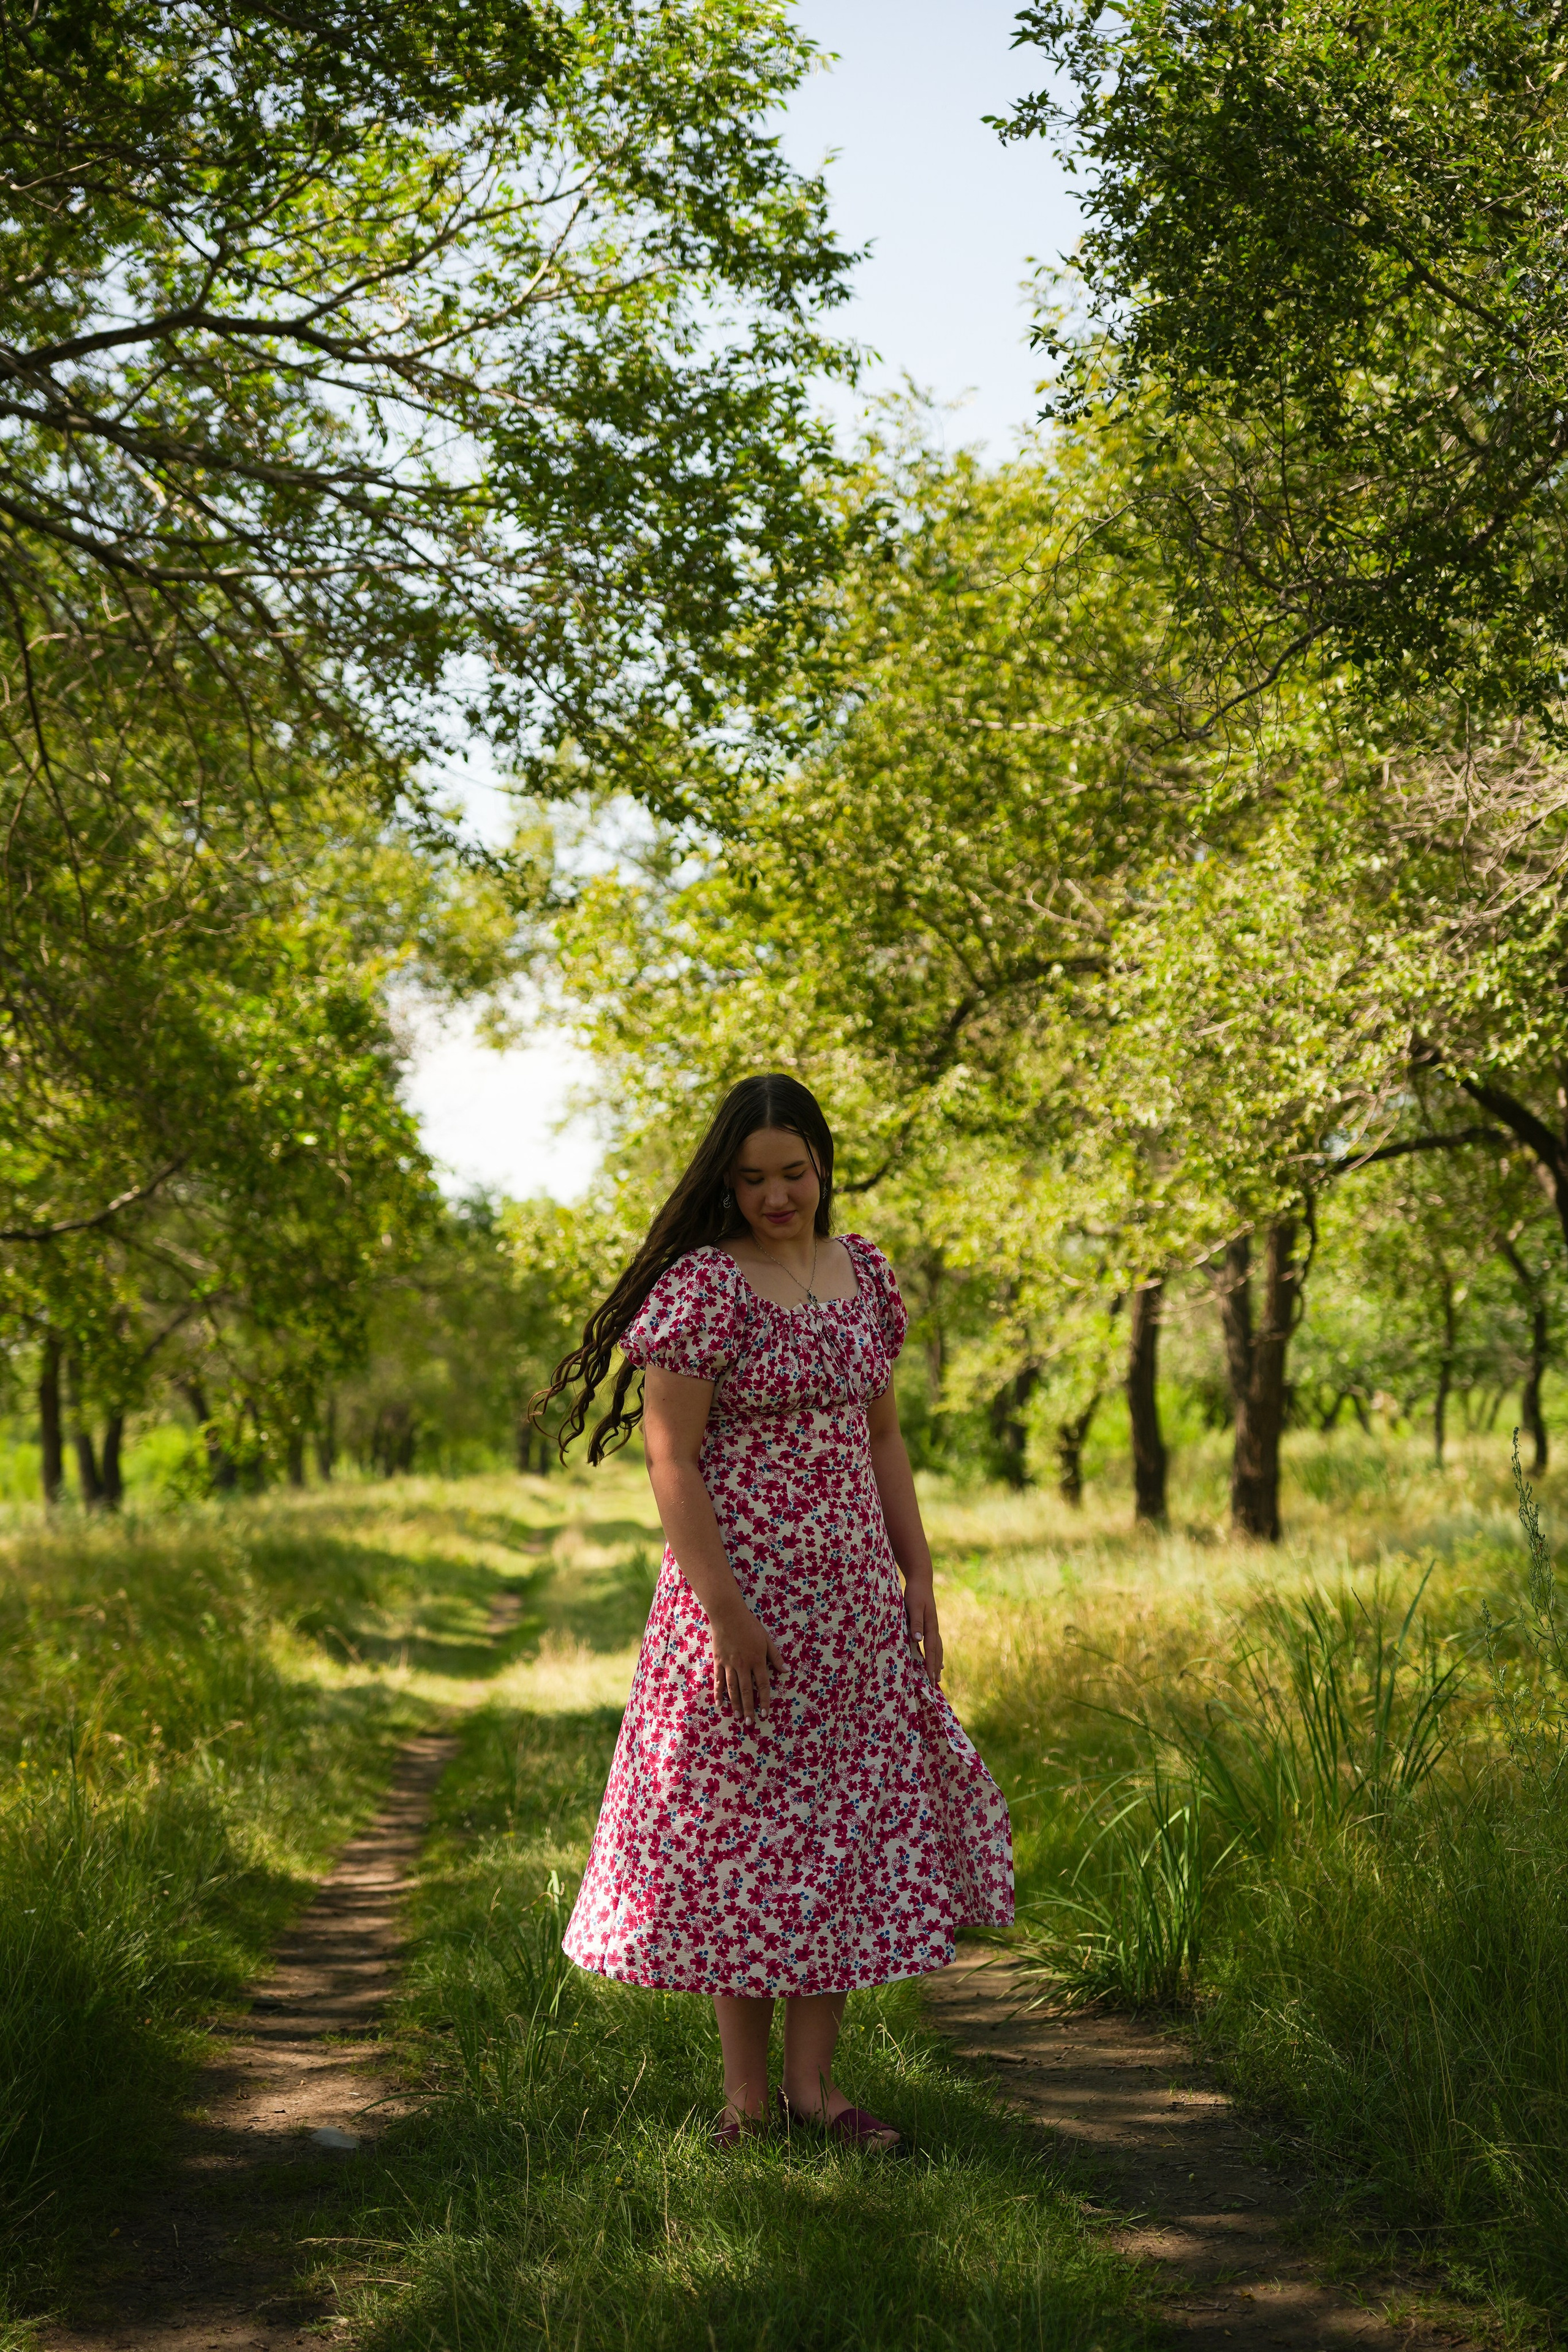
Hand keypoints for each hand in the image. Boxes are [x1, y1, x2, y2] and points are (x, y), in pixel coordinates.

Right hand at [707, 1602, 783, 1721]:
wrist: (727, 1614)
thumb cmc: (749, 1625)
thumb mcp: (766, 1639)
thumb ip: (775, 1657)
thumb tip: (787, 1671)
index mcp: (757, 1660)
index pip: (763, 1685)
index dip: (765, 1701)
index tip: (766, 1714)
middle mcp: (743, 1665)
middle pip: (747, 1691)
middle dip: (749, 1709)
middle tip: (749, 1723)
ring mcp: (729, 1664)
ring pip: (732, 1689)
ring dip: (735, 1704)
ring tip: (737, 1717)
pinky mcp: (718, 1662)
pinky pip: (718, 1681)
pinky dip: (718, 1693)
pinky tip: (719, 1704)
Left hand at [904, 1577, 943, 1685]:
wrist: (921, 1580)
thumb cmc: (915, 1593)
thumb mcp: (913, 1606)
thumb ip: (915, 1622)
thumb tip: (918, 1640)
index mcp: (930, 1626)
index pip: (931, 1650)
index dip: (931, 1666)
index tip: (931, 1680)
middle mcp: (934, 1628)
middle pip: (937, 1652)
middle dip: (935, 1668)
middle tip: (935, 1684)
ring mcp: (933, 1626)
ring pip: (937, 1648)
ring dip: (937, 1662)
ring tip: (938, 1675)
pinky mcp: (930, 1623)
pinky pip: (935, 1642)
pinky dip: (936, 1653)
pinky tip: (936, 1658)